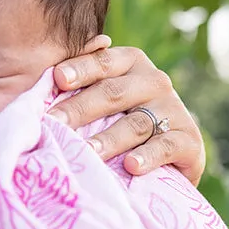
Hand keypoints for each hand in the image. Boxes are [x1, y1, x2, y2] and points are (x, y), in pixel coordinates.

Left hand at [49, 38, 205, 182]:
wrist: (171, 156)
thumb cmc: (122, 121)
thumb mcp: (104, 101)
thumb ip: (80, 87)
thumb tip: (39, 81)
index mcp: (131, 63)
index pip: (103, 62)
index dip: (80, 68)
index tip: (56, 79)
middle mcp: (154, 81)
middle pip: (114, 93)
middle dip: (81, 109)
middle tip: (54, 125)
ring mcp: (173, 110)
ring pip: (136, 123)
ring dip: (110, 138)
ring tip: (87, 152)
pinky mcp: (188, 140)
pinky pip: (166, 146)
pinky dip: (148, 157)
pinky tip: (131, 166)